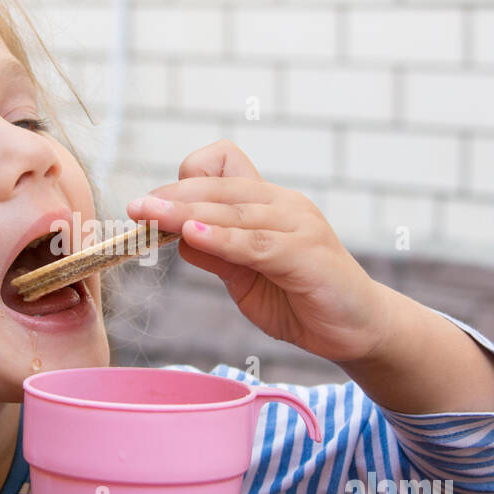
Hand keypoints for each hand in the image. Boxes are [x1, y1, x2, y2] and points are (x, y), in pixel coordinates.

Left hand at [126, 140, 391, 363]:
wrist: (357, 330)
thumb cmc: (301, 299)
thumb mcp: (246, 277)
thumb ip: (217, 255)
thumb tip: (177, 237)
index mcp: (267, 202)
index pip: (222, 164)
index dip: (186, 180)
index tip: (156, 205)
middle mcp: (282, 203)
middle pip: (218, 185)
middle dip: (172, 196)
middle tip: (135, 208)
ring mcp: (298, 224)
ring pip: (231, 210)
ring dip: (186, 213)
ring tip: (151, 217)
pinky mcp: (306, 253)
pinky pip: (255, 242)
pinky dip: (221, 238)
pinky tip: (193, 238)